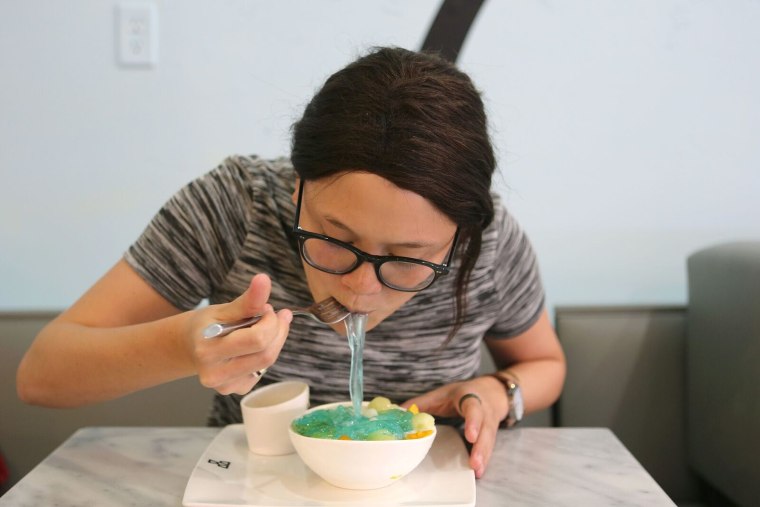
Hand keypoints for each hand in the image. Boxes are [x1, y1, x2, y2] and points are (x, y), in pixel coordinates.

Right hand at [185, 274, 292, 394]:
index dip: (270, 321)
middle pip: (266, 353)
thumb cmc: (206, 326)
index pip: (257, 339)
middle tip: (273, 315)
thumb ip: (247, 299)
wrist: (190, 346)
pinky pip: (263, 371)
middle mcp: (213, 373)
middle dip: (277, 330)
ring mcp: (224, 386)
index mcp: (207, 349)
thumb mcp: (223, 310)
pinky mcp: (235, 390)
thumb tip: (264, 279)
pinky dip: (265, 353)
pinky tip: (255, 345)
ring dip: (275, 340)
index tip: (266, 308)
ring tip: (268, 326)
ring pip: (268, 363)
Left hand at [402, 376, 508, 478]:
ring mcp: (490, 424)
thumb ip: (422, 403)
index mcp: (470, 398)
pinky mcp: (491, 435)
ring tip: (476, 470)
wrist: (491, 392)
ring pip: (489, 441)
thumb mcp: (442, 393)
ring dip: (483, 456)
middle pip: (485, 429)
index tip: (470, 436)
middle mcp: (483, 411)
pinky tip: (479, 472)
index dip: (473, 422)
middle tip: (474, 463)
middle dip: (480, 446)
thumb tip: (399, 411)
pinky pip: (490, 448)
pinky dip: (485, 460)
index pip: (473, 408)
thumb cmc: (462, 394)